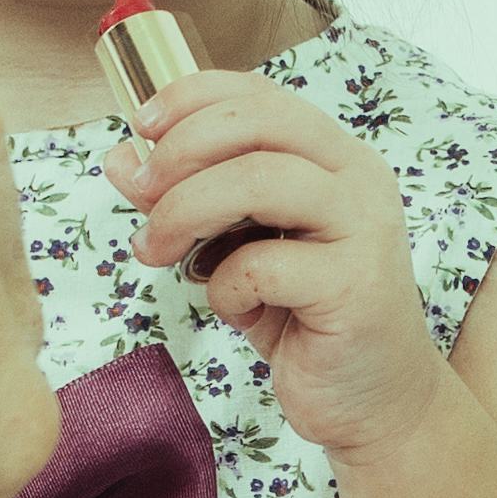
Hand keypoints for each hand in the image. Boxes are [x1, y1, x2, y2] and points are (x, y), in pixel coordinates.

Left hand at [108, 70, 445, 454]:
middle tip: (140, 193)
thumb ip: (189, 198)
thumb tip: (121, 158)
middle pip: (258, 123)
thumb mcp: (238, 249)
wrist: (374, 402)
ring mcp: (364, 229)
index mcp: (335, 158)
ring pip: (259, 180)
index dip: (193, 98)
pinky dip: (224, 286)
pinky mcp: (356, 286)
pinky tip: (235, 309)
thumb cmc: (306, 319)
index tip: (142, 126)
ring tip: (157, 251)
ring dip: (186, 210)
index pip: (261, 95)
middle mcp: (358, 179)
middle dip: (181, 151)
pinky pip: (264, 264)